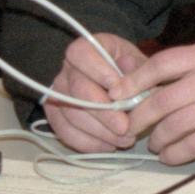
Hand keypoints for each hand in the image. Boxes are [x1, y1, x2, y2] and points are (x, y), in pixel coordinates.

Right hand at [44, 33, 147, 152]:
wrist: (121, 84)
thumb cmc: (131, 70)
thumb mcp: (139, 62)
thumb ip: (138, 66)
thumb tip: (127, 67)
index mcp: (87, 48)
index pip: (81, 54)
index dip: (99, 72)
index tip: (119, 91)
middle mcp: (67, 69)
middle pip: (78, 90)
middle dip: (104, 113)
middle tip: (126, 127)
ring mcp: (57, 92)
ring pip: (71, 115)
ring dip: (99, 132)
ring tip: (124, 140)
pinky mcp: (55, 115)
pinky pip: (65, 132)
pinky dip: (87, 143)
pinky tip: (108, 146)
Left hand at [115, 43, 194, 164]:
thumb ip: (179, 70)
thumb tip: (130, 82)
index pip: (161, 64)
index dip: (133, 81)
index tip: (115, 94)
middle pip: (162, 101)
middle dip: (139, 119)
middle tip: (130, 128)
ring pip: (173, 126)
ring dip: (157, 139)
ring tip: (155, 143)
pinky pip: (191, 145)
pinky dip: (174, 154)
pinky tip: (170, 155)